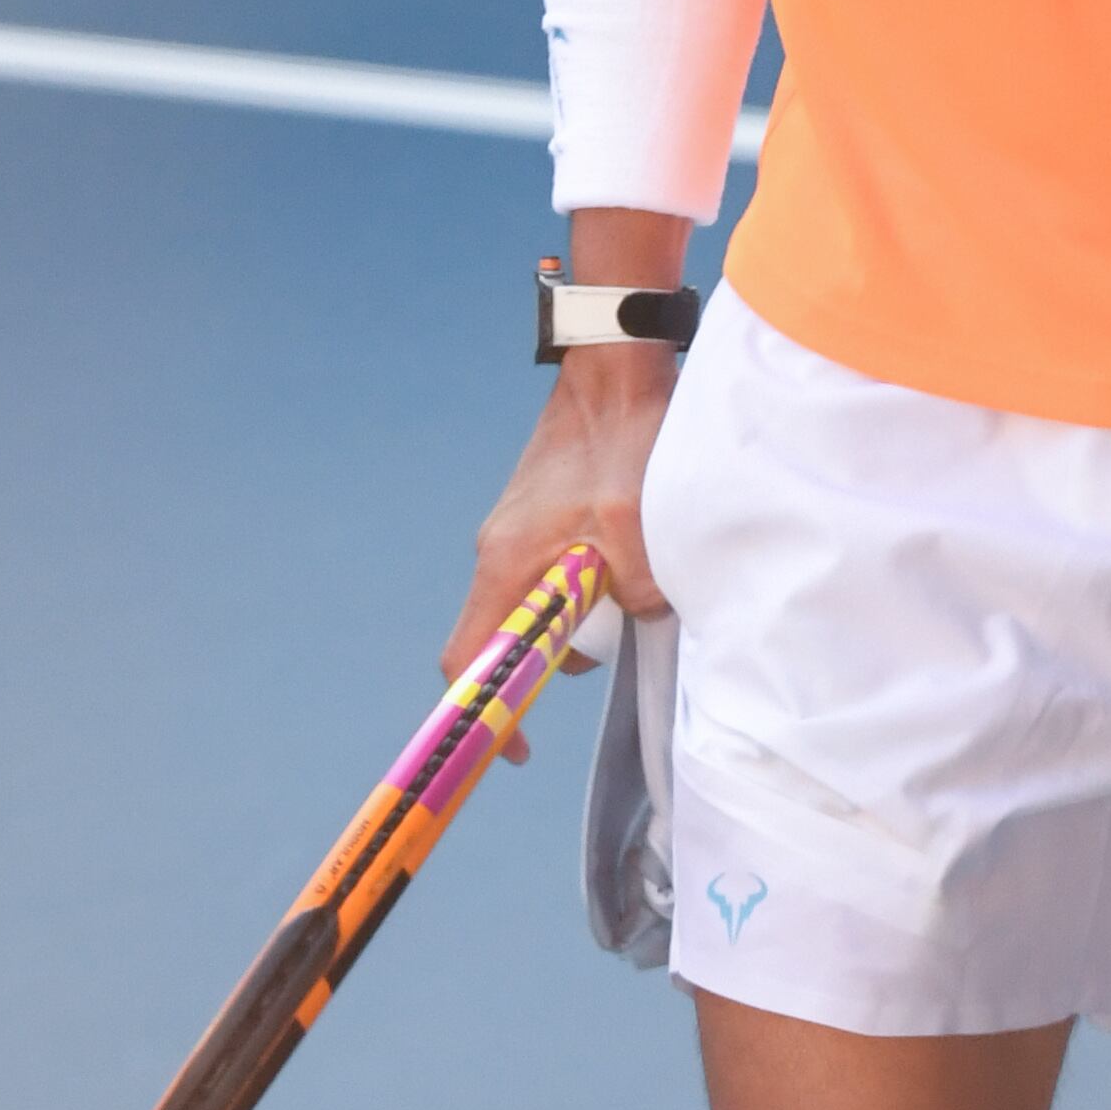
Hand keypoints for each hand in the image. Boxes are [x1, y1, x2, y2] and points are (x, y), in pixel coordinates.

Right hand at [439, 344, 677, 763]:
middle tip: (610, 646)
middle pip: (509, 636)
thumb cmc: (619, 437)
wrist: (615, 363)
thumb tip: (641, 616)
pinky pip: (555, 570)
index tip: (515, 746)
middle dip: (555, 658)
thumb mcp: (635, 522)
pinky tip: (629, 561)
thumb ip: (637, 587)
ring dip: (579, 615)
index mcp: (506, 562)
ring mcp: (520, 529)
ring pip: (539, 603)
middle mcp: (501, 551)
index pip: (469, 657)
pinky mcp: (544, 512)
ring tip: (629, 590)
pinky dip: (585, 583)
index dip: (484, 711)